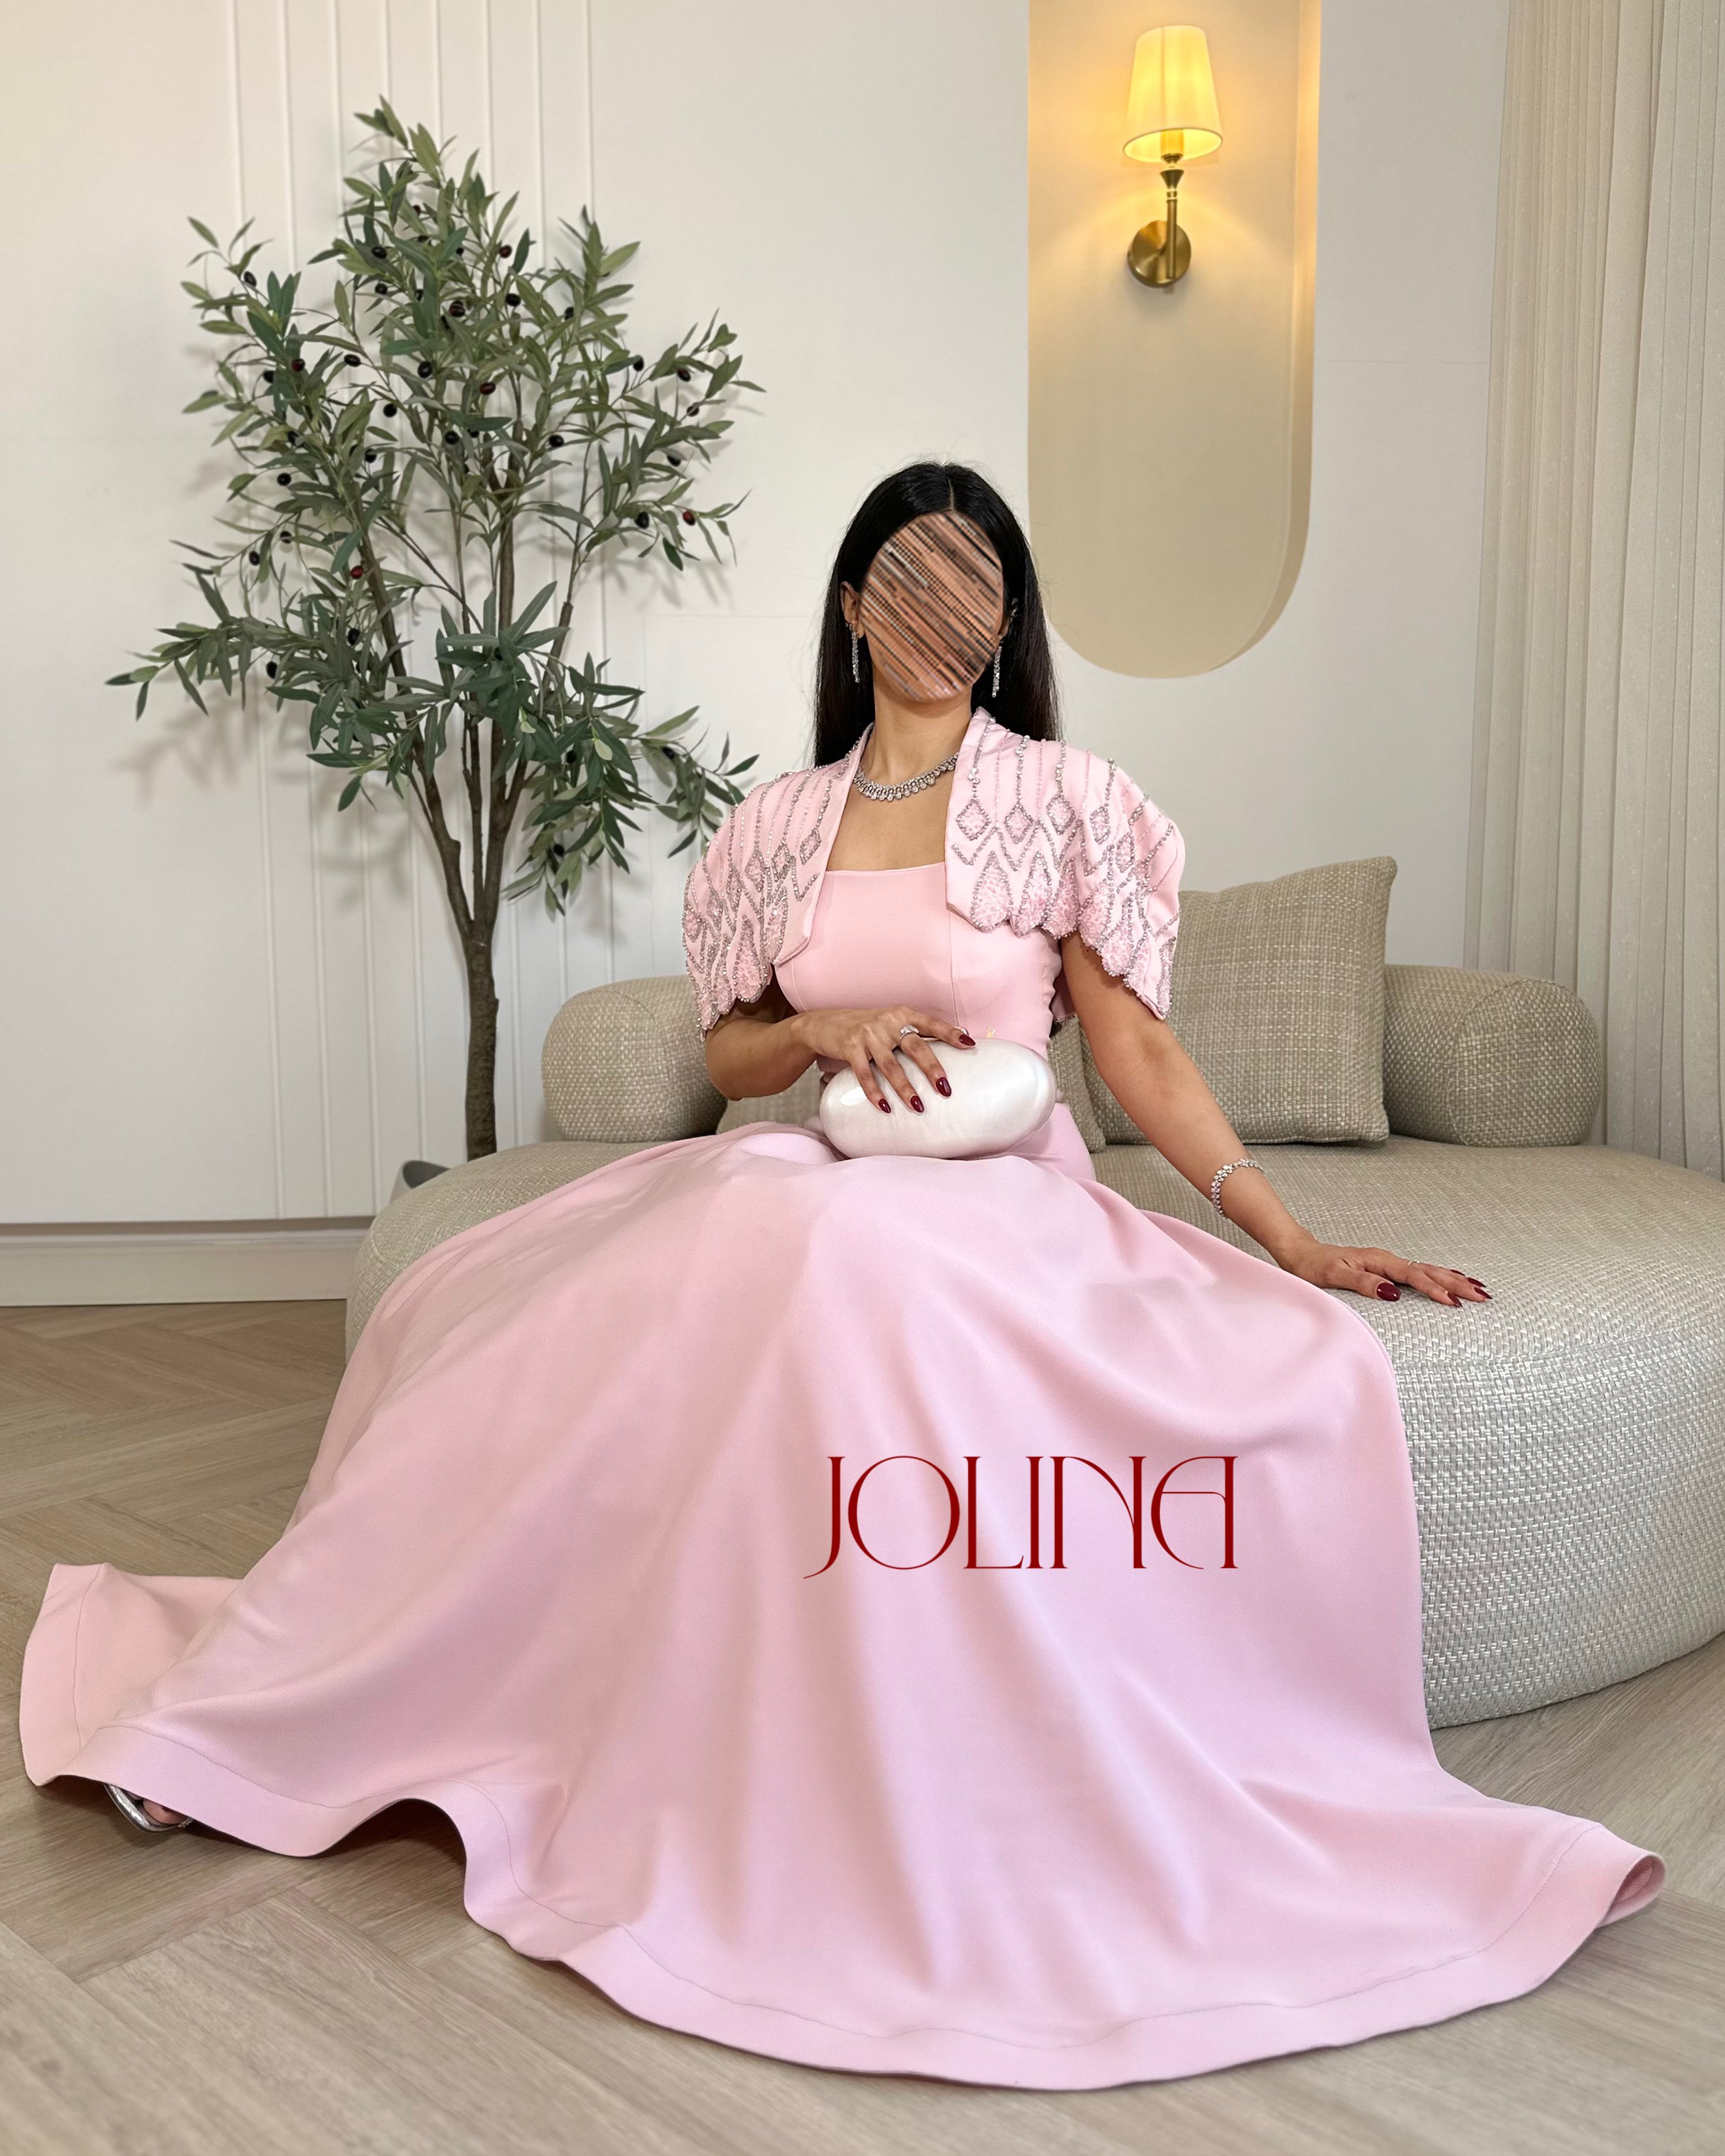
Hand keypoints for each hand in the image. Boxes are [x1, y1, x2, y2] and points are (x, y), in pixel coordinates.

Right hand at [791, 1005, 974, 1113]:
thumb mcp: (891, 1023)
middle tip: (945, 1089)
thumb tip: (947, 1054)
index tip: (969, 1045)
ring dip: (906, 1088)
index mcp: (902, 1014)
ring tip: (919, 1107)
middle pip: (916, 1046)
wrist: (826, 1023)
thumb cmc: (867, 1028)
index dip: (951, 1034)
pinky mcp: (850, 1047)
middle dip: (932, 1069)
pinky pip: (865, 1073)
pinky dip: (874, 1092)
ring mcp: (868, 1034)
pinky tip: (884, 1107)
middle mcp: (888, 1022)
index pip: (931, 1024)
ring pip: (891, 1064)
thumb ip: (913, 1034)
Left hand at [1274, 1236, 1491, 1306]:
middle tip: (1482, 1296)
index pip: (1413, 1277)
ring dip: (1452, 1278)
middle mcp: (1387, 1260)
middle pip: (1428, 1271)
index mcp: (1379, 1262)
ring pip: (1427, 1270)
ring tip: (1478, 1288)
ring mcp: (1388, 1264)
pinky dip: (1438, 1276)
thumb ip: (1364, 1283)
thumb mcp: (1334, 1276)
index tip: (1454, 1302)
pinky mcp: (1386, 1269)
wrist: (1301, 1253)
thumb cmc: (1314, 1266)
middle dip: (1456, 1283)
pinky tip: (1450, 1280)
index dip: (1434, 1289)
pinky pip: (1418, 1273)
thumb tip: (1393, 1293)